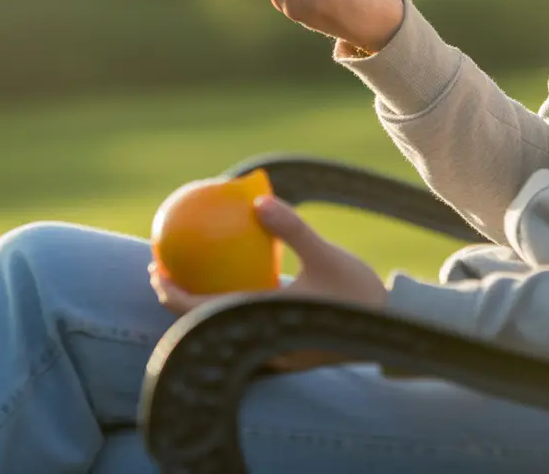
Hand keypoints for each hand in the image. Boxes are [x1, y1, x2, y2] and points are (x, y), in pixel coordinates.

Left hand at [149, 195, 387, 371]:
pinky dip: (225, 302)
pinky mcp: (280, 348)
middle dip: (175, 299)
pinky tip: (229, 277)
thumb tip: (259, 199)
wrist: (391, 332)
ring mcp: (269, 350)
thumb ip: (292, 229)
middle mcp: (260, 343)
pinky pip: (242, 322)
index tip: (157, 268)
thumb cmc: (358, 294)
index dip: (171, 294)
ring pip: (221, 325)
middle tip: (160, 267)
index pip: (201, 314)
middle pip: (201, 324)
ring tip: (188, 271)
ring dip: (197, 302)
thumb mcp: (327, 256)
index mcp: (264, 323)